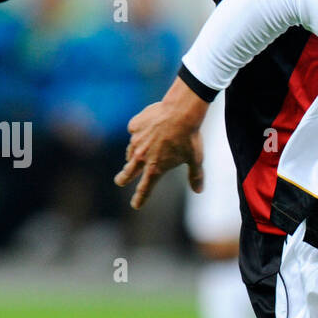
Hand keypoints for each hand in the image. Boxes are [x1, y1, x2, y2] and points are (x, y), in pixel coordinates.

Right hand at [114, 76, 207, 208]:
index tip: (135, 205)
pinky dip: (139, 133)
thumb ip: (195, 176)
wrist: (181, 111)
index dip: (140, 198)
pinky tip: (147, 129)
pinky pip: (134, 131)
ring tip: (138, 154)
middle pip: (128, 172)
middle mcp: (142, 156)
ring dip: (133, 155)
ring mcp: (136, 140)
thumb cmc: (190, 137)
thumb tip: (198, 190)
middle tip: (119, 181)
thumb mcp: (195, 159)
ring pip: (131, 151)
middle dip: (122, 178)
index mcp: (155, 168)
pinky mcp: (135, 125)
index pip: (145, 188)